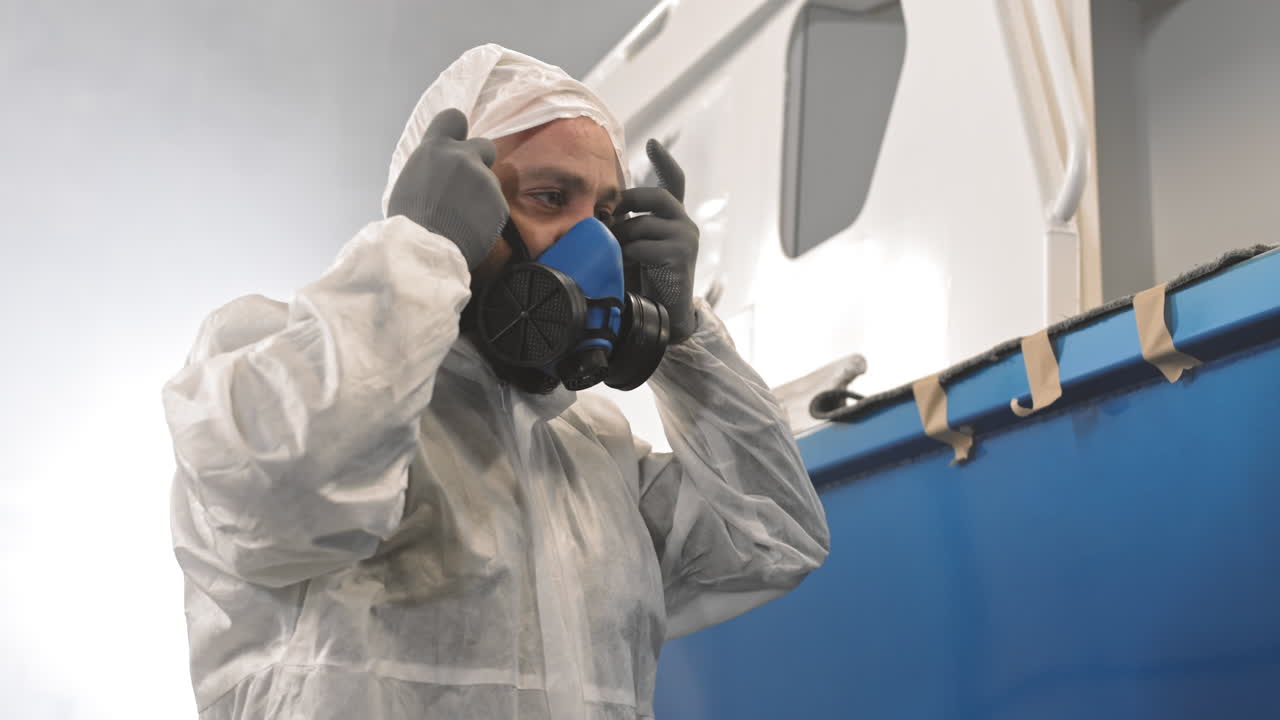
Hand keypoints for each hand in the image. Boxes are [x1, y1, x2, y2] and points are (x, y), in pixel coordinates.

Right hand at [387, 108, 508, 269]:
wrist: (426, 251)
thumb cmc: (408, 222)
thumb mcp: (409, 182)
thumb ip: (431, 167)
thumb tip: (439, 170)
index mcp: (435, 149)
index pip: (453, 118)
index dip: (458, 131)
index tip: (459, 145)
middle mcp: (463, 158)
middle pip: (485, 146)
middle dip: (480, 161)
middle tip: (468, 185)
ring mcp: (484, 180)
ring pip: (490, 182)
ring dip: (481, 196)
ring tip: (462, 219)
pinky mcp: (499, 203)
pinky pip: (496, 207)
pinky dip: (487, 218)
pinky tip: (471, 231)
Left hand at [612, 139, 699, 343]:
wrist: (664, 317)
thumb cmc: (643, 282)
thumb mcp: (631, 247)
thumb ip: (623, 228)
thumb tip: (598, 215)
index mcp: (673, 218)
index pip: (674, 181)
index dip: (664, 161)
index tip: (652, 142)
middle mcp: (685, 223)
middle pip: (656, 196)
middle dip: (628, 202)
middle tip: (608, 218)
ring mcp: (686, 238)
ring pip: (644, 223)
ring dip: (622, 237)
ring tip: (613, 251)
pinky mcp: (681, 255)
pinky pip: (645, 246)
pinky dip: (629, 255)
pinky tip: (626, 265)